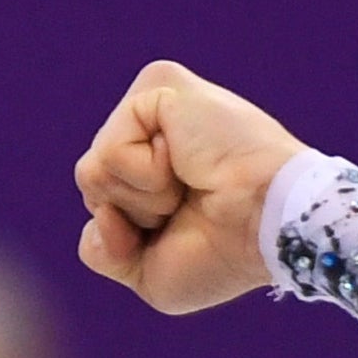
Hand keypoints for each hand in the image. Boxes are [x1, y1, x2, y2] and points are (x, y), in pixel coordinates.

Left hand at [74, 60, 306, 313]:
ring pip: (91, 170)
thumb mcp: (146, 274)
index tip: (184, 226)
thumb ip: (101, 251)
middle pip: (89, 186)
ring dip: (141, 198)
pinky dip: (145, 177)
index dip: (126, 236)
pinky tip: (188, 163)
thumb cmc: (223, 253)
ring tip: (190, 183)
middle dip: (132, 215)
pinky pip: (109, 152)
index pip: (97, 204)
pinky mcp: (158, 84)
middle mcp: (148, 127)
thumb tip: (98, 207)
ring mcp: (151, 101)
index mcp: (150, 164)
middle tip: (189, 204)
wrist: (268, 227)